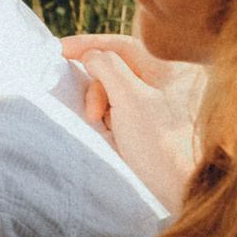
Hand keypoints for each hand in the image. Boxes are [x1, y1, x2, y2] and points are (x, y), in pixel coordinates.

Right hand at [59, 34, 205, 209]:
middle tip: (92, 114)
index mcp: (171, 68)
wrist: (179, 192)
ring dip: (101, 104)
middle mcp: (168, 82)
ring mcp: (159, 104)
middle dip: (97, 85)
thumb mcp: (130, 98)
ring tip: (100, 126)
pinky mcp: (151, 125)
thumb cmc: (158, 143)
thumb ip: (107, 67)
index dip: (89, 44)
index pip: (124, 45)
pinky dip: (108, 116)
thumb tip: (91, 55)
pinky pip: (121, 109)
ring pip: (116, 90)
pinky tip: (108, 132)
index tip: (58, 50)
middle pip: (118, 68)